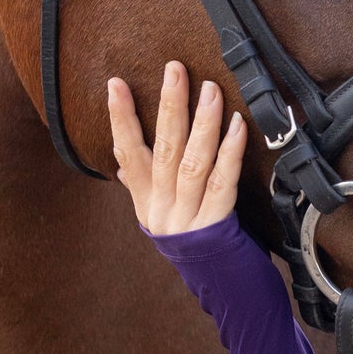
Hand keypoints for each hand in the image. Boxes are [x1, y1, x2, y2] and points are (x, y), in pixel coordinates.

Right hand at [107, 62, 247, 235]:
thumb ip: (141, 183)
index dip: (120, 119)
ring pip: (193, 162)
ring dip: (202, 123)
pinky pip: (223, 182)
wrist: (219, 283)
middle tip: (174, 70)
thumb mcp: (157, 213)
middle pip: (164, 150)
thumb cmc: (190, 238)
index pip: (127, 153)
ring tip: (210, 89)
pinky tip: (237, 126)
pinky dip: (230, 152)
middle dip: (169, 107)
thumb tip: (120, 152)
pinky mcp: (216, 225)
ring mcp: (188, 217)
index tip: (115, 84)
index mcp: (146, 201)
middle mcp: (162, 208)